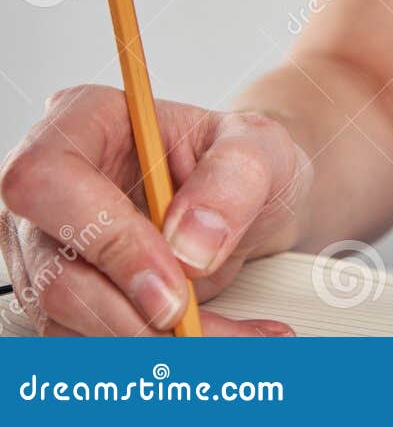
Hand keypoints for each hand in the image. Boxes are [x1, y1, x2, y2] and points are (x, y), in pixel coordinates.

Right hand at [0, 85, 312, 335]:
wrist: (254, 203)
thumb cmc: (246, 161)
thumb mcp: (261, 147)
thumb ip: (232, 179)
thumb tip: (189, 243)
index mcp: (85, 121)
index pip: (48, 180)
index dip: (104, 238)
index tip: (173, 280)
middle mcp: (51, 186)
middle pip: (52, 266)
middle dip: (128, 309)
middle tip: (193, 320)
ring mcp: (49, 245)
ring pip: (66, 316)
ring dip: (147, 340)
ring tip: (226, 336)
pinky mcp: (64, 295)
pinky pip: (88, 341)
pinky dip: (153, 354)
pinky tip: (211, 341)